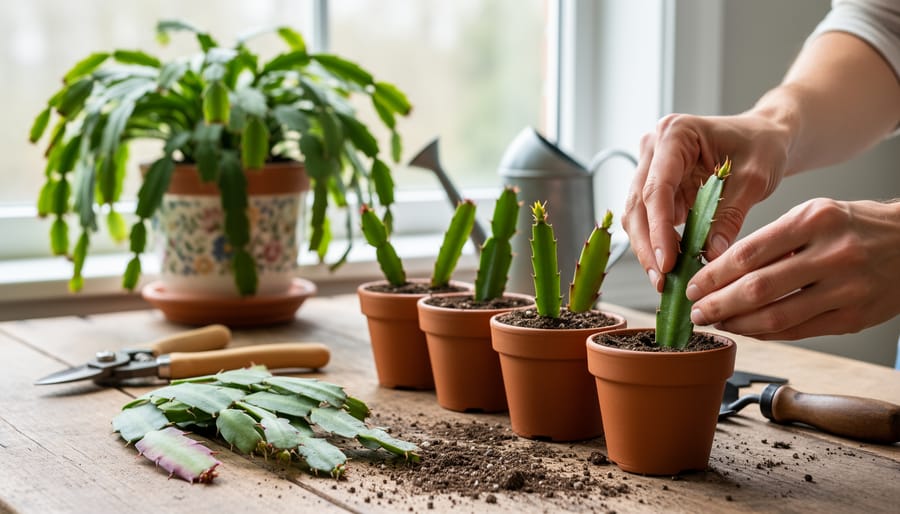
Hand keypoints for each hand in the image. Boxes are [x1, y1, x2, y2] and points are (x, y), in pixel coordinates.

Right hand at [623, 112, 790, 290]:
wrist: (764, 137)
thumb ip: (730, 215)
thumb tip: (711, 256)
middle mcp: (654, 147)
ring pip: (637, 215)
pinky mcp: (656, 186)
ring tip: (664, 281)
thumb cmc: (762, 146)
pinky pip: (649, 220)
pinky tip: (672, 267)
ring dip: (648, 248)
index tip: (667, 263)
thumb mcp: (754, 179)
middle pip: (638, 203)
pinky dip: (658, 244)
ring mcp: (651, 167)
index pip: (658, 188)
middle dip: (648, 245)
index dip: (659, 228)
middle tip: (661, 280)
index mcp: (675, 133)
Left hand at [687, 199, 899, 339]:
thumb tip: (720, 269)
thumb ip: (771, 241)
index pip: (748, 253)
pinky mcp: (854, 318)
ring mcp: (846, 289)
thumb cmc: (852, 226)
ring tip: (717, 322)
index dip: (713, 275)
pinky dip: (766, 334)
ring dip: (738, 324)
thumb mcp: (813, 215)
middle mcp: (832, 254)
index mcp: (814, 220)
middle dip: (718, 304)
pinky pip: (799, 332)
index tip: (692, 285)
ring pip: (776, 317)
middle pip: (758, 288)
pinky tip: (747, 329)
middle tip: (696, 311)